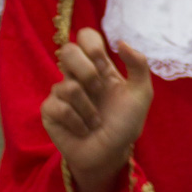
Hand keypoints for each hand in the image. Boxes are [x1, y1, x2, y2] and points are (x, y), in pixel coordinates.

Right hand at [42, 27, 152, 191]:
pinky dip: (78, 122)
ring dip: (89, 109)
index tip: (104, 66)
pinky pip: (59, 108)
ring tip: (95, 121)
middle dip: (87, 73)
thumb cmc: (125, 125)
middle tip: (99, 91)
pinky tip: (82, 130)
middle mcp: (77, 76)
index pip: (85, 37)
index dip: (92, 46)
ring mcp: (61, 93)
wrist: (111, 154)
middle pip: (67, 51)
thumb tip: (120, 42)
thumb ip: (138, 65)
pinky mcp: (50, 111)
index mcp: (97, 67)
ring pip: (67, 86)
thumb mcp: (141, 94)